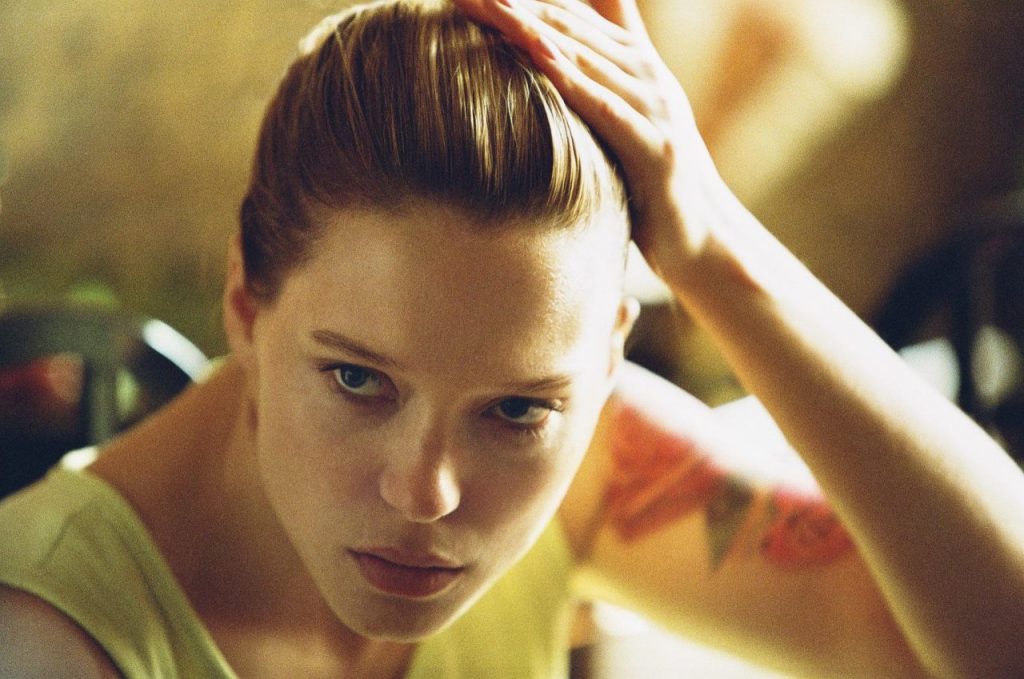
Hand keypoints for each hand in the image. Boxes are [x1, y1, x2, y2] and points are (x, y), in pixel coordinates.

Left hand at [452, 0, 730, 283]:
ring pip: (585, 60)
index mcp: (636, 65)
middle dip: (517, 7)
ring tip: (491, 8)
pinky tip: (542, 61)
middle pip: (571, 29)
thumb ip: (605, 77)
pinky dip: (574, 82)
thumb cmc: (656, 179)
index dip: (526, 0)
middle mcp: (647, 76)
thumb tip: (563, 53)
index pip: (572, 16)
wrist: (705, 236)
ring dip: (534, 33)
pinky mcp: (655, 149)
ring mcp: (655, 109)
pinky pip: (607, 109)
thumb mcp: (630, 118)